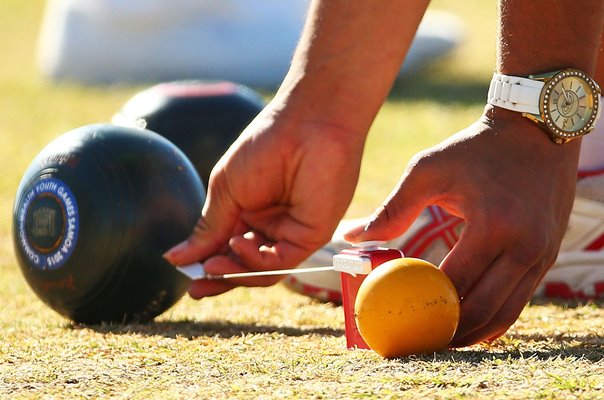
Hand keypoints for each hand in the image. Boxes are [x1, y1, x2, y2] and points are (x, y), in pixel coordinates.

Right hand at [164, 101, 365, 297]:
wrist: (305, 126)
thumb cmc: (263, 147)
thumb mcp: (226, 190)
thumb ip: (207, 229)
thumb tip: (175, 258)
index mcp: (248, 212)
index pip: (225, 248)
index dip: (206, 264)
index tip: (184, 274)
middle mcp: (270, 226)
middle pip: (243, 265)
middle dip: (219, 278)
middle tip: (196, 289)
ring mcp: (291, 232)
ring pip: (261, 269)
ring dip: (235, 273)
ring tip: (212, 266)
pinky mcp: (310, 235)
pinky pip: (280, 261)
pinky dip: (256, 260)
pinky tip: (238, 245)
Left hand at [345, 106, 580, 346]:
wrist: (535, 132)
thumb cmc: (475, 149)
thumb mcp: (428, 169)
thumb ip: (392, 208)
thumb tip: (353, 238)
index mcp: (492, 224)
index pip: (453, 282)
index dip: (424, 307)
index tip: (398, 320)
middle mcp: (524, 246)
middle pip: (482, 309)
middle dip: (447, 333)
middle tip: (417, 341)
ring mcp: (541, 255)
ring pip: (505, 314)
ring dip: (471, 333)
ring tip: (439, 340)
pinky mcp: (547, 257)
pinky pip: (518, 300)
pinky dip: (493, 318)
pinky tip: (468, 324)